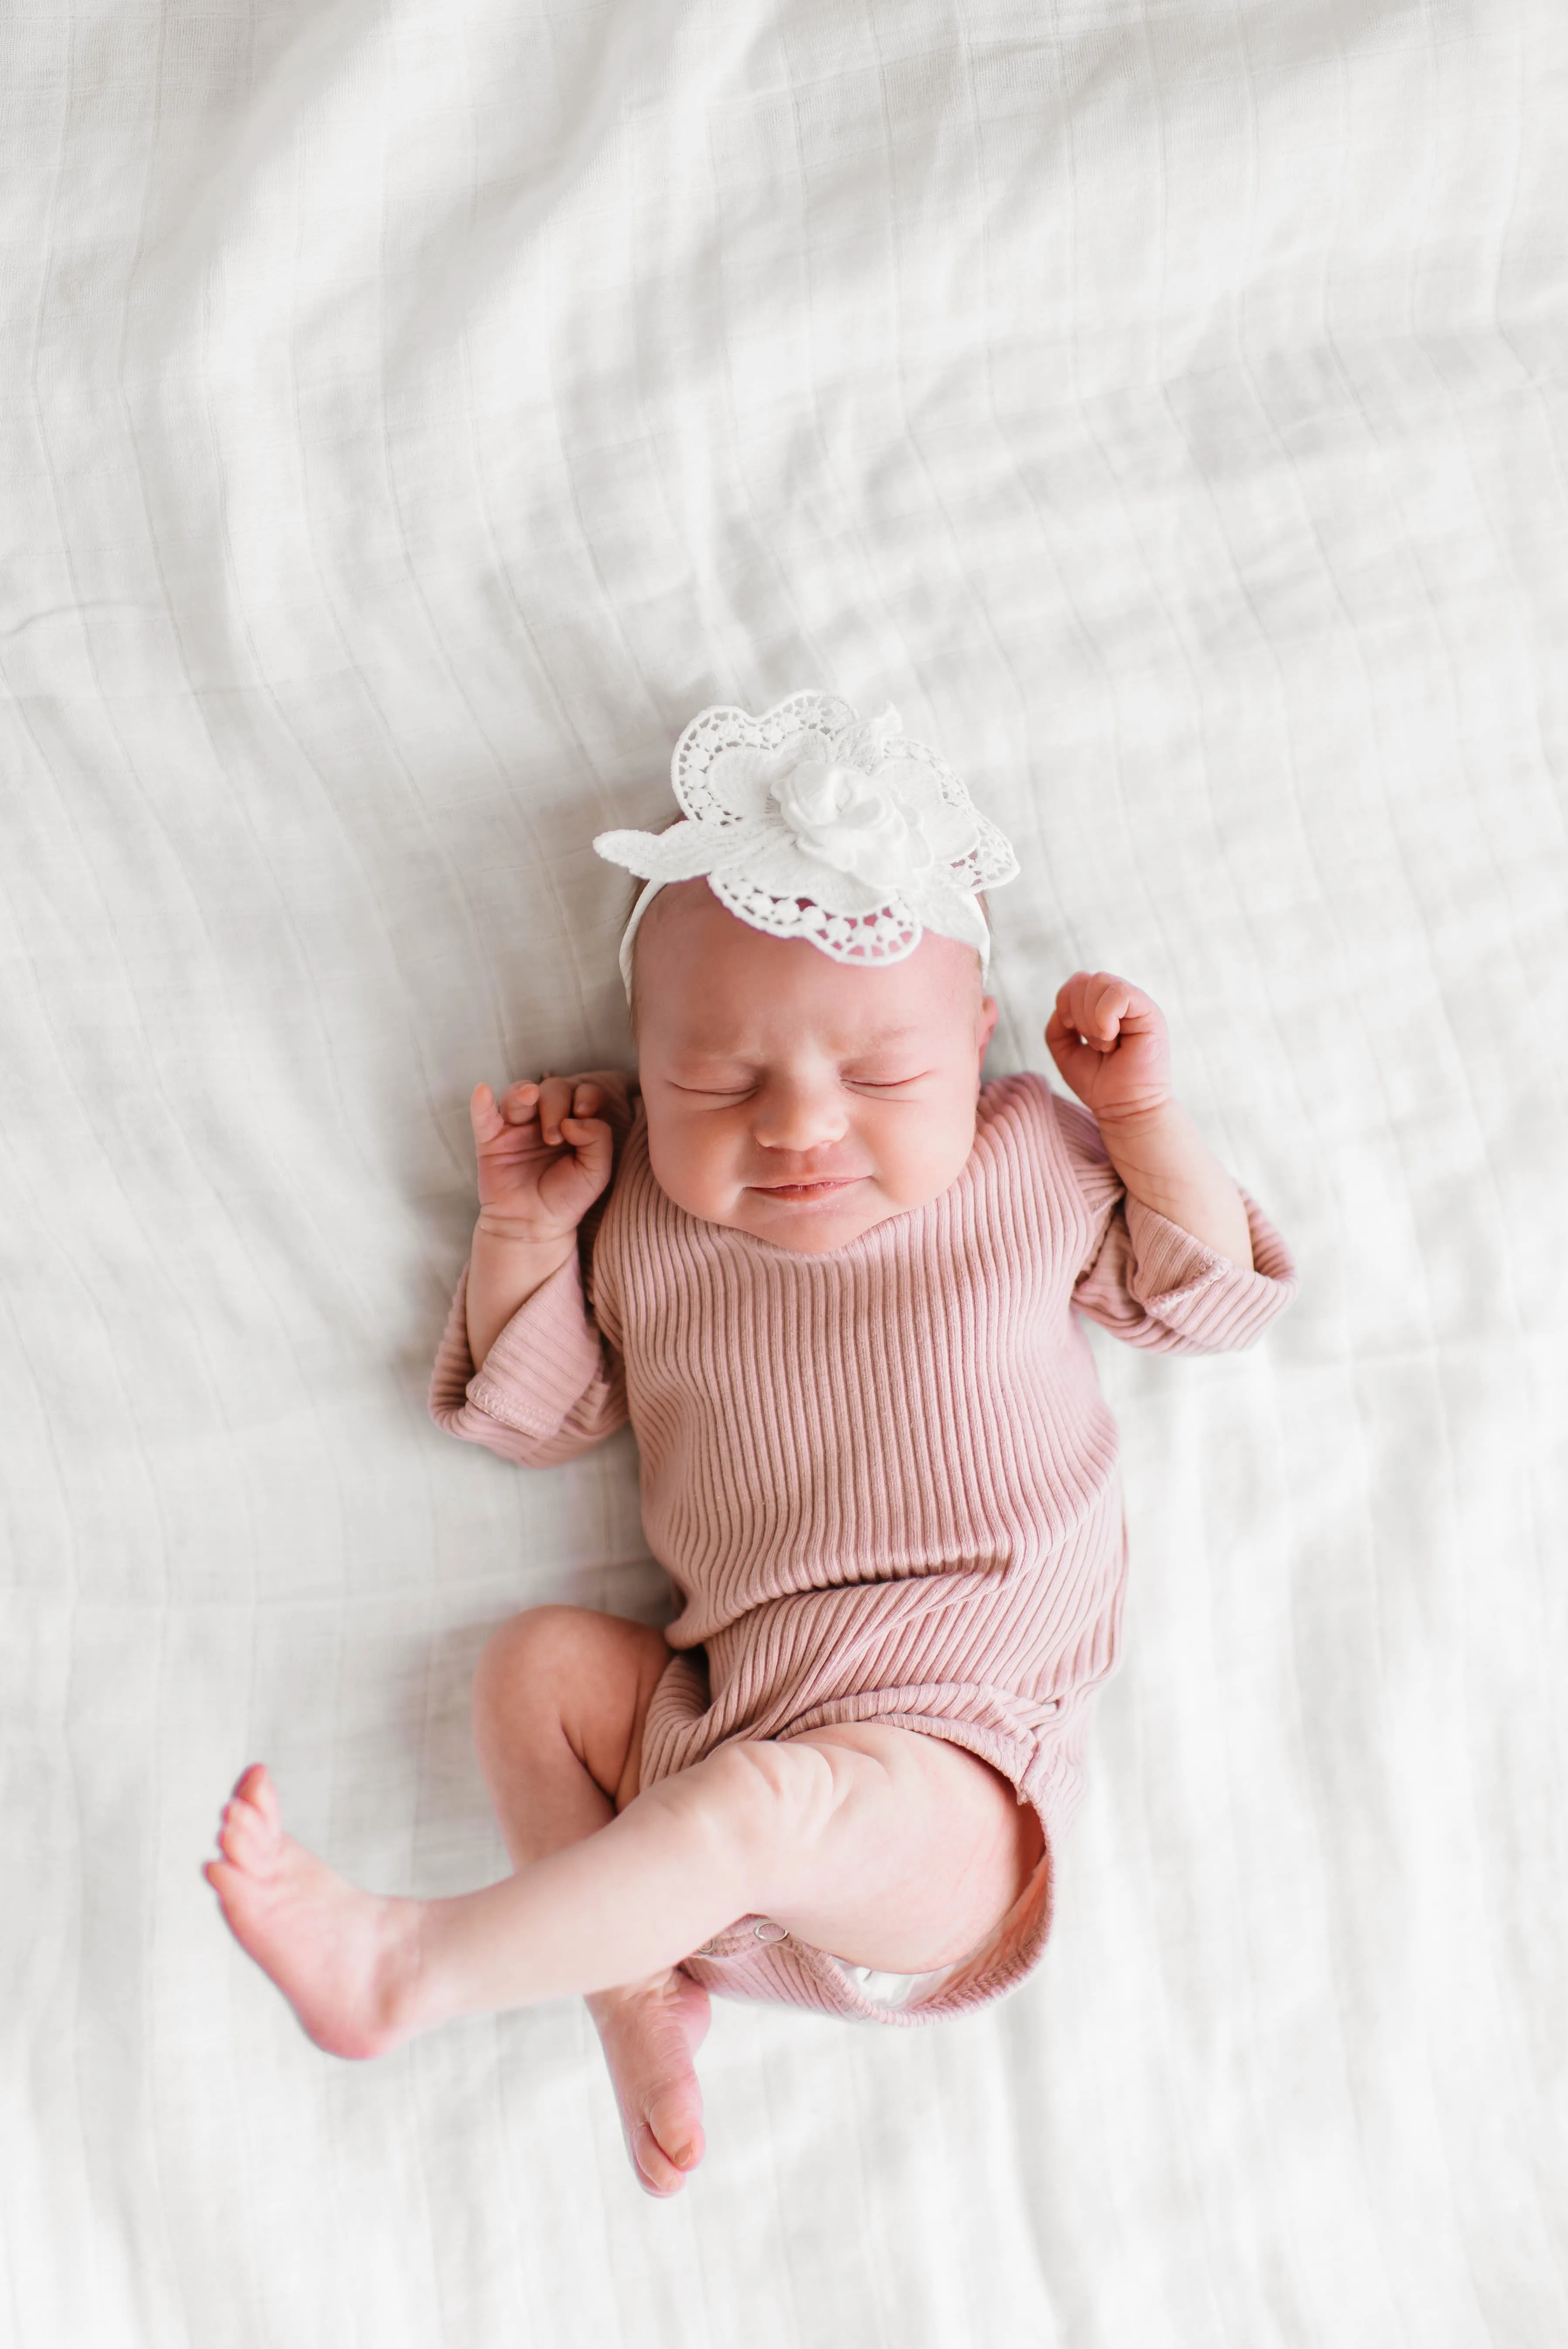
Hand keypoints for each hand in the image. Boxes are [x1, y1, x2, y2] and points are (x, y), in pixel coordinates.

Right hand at [468, 1070, 627, 1246]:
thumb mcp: (597, 1172)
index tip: (584, 1112)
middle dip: (556, 1105)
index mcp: (575, 1122)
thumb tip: (574, 1119)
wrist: (534, 1226)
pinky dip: (481, 1103)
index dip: (586, 1094)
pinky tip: (483, 1091)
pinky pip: (483, 1116)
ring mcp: (517, 1128)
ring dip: (524, 1093)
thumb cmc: (567, 1198)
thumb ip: (598, 1139)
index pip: (583, 1092)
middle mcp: (546, 1119)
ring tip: (530, 1097)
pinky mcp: (491, 1141)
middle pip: (552, 1089)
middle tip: (555, 1138)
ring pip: (519, 1094)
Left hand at [1044, 972, 1171, 1130]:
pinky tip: (1111, 1039)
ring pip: (1100, 981)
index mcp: (1103, 1006)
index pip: (1078, 981)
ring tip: (1105, 1044)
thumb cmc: (1099, 1082)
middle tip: (1094, 1043)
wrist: (1124, 1108)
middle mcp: (1121, 1002)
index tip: (1073, 1031)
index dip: (1065, 1003)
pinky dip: (1104, 1016)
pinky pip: (1120, 993)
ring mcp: (1137, 1005)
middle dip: (1078, 1014)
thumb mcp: (1066, 1051)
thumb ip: (1058, 1025)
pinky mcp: (1150, 1013)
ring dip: (1092, 1018)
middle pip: (1085, 979)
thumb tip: (1064, 1008)